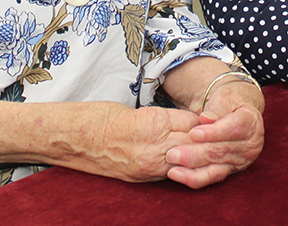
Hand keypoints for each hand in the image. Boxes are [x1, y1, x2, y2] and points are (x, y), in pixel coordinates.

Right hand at [75, 102, 202, 182]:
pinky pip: (169, 172)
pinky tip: (186, 162)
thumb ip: (163, 117)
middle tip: (216, 135)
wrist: (71, 137)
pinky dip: (180, 166)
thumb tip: (186, 123)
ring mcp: (147, 165)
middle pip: (194, 144)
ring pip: (186, 161)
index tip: (210, 119)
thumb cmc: (99, 116)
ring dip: (195, 156)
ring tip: (204, 150)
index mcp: (153, 122)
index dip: (204, 121)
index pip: (194, 123)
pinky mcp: (140, 177)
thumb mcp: (136, 109)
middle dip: (205, 140)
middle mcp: (153, 146)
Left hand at [165, 79, 264, 188]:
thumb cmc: (228, 101)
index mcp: (252, 122)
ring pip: (216, 168)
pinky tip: (177, 174)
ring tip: (172, 165)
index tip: (193, 133)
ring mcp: (241, 160)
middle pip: (222, 151)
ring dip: (192, 168)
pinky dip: (193, 177)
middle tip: (173, 153)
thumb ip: (217, 109)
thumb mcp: (224, 98)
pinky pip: (211, 177)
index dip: (214, 133)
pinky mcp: (229, 170)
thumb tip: (206, 119)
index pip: (234, 129)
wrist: (233, 110)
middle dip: (197, 153)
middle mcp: (250, 145)